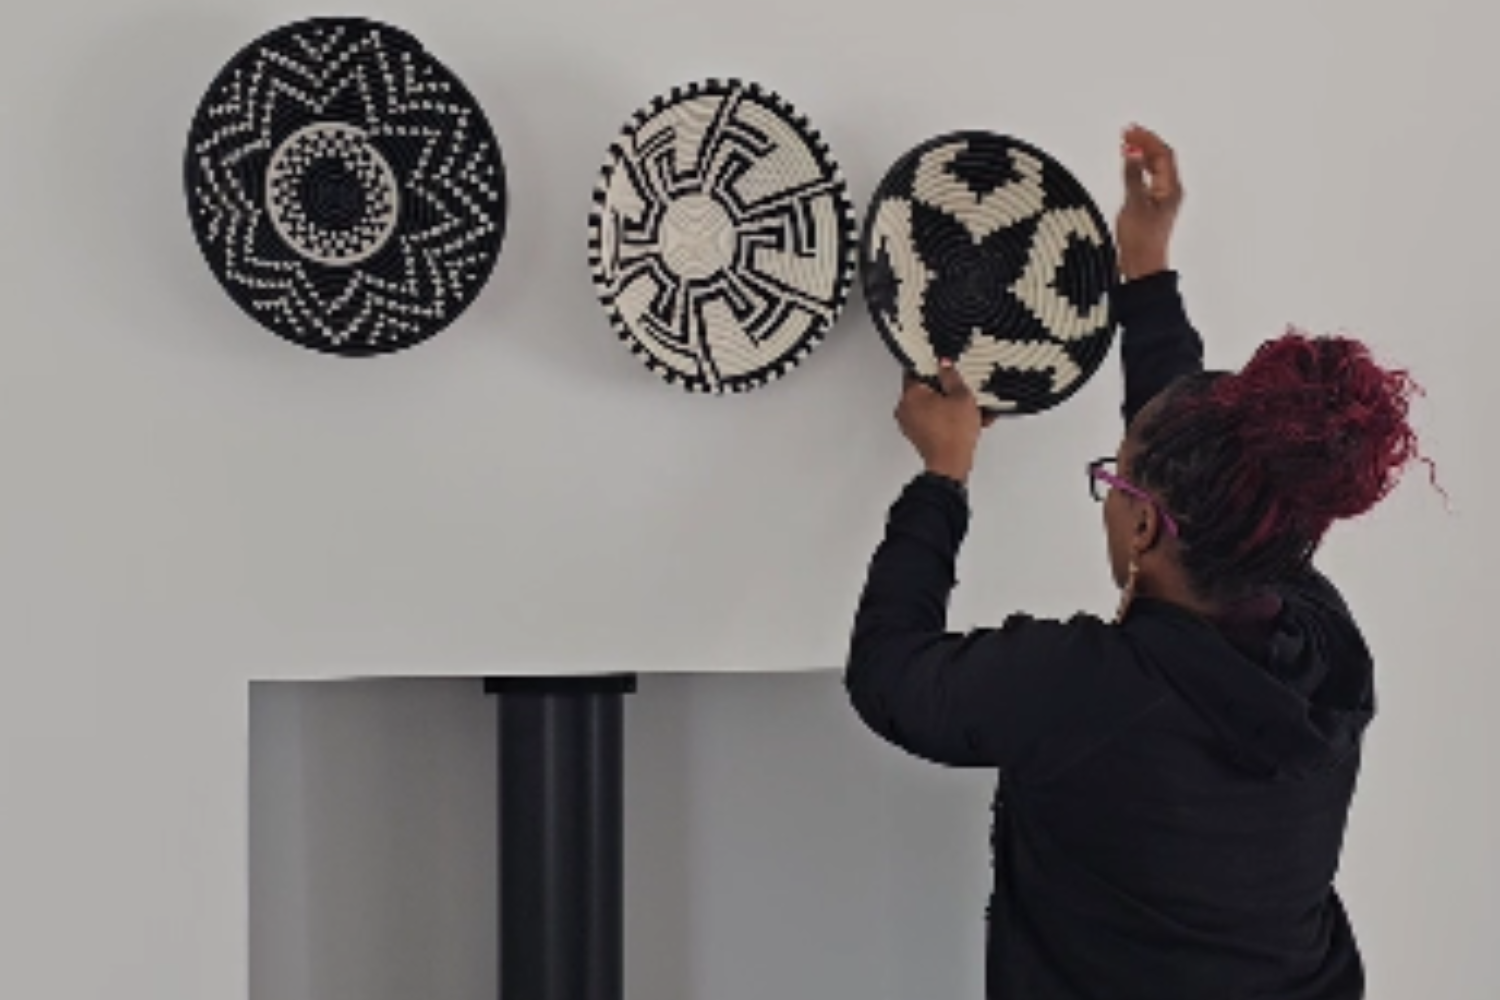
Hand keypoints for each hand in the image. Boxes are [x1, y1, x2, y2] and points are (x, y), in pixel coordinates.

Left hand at [896, 362, 986, 482]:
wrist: (950, 464)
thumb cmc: (953, 434)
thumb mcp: (961, 396)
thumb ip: (952, 376)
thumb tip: (945, 365)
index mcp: (911, 394)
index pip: (916, 369)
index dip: (933, 366)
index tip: (943, 366)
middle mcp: (905, 408)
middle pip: (924, 389)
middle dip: (944, 388)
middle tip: (959, 389)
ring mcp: (909, 423)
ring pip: (931, 405)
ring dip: (949, 404)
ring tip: (968, 407)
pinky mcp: (918, 435)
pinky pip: (933, 420)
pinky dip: (947, 418)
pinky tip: (965, 420)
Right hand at [1116, 124, 1182, 280]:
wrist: (1142, 265)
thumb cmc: (1141, 241)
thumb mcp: (1134, 204)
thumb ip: (1132, 176)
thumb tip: (1131, 154)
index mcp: (1171, 188)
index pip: (1162, 154)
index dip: (1147, 139)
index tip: (1131, 131)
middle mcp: (1170, 191)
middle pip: (1161, 157)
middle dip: (1145, 142)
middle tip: (1128, 133)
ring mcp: (1162, 199)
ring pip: (1156, 166)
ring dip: (1142, 153)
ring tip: (1127, 143)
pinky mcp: (1153, 206)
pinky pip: (1150, 177)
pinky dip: (1139, 166)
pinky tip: (1130, 164)